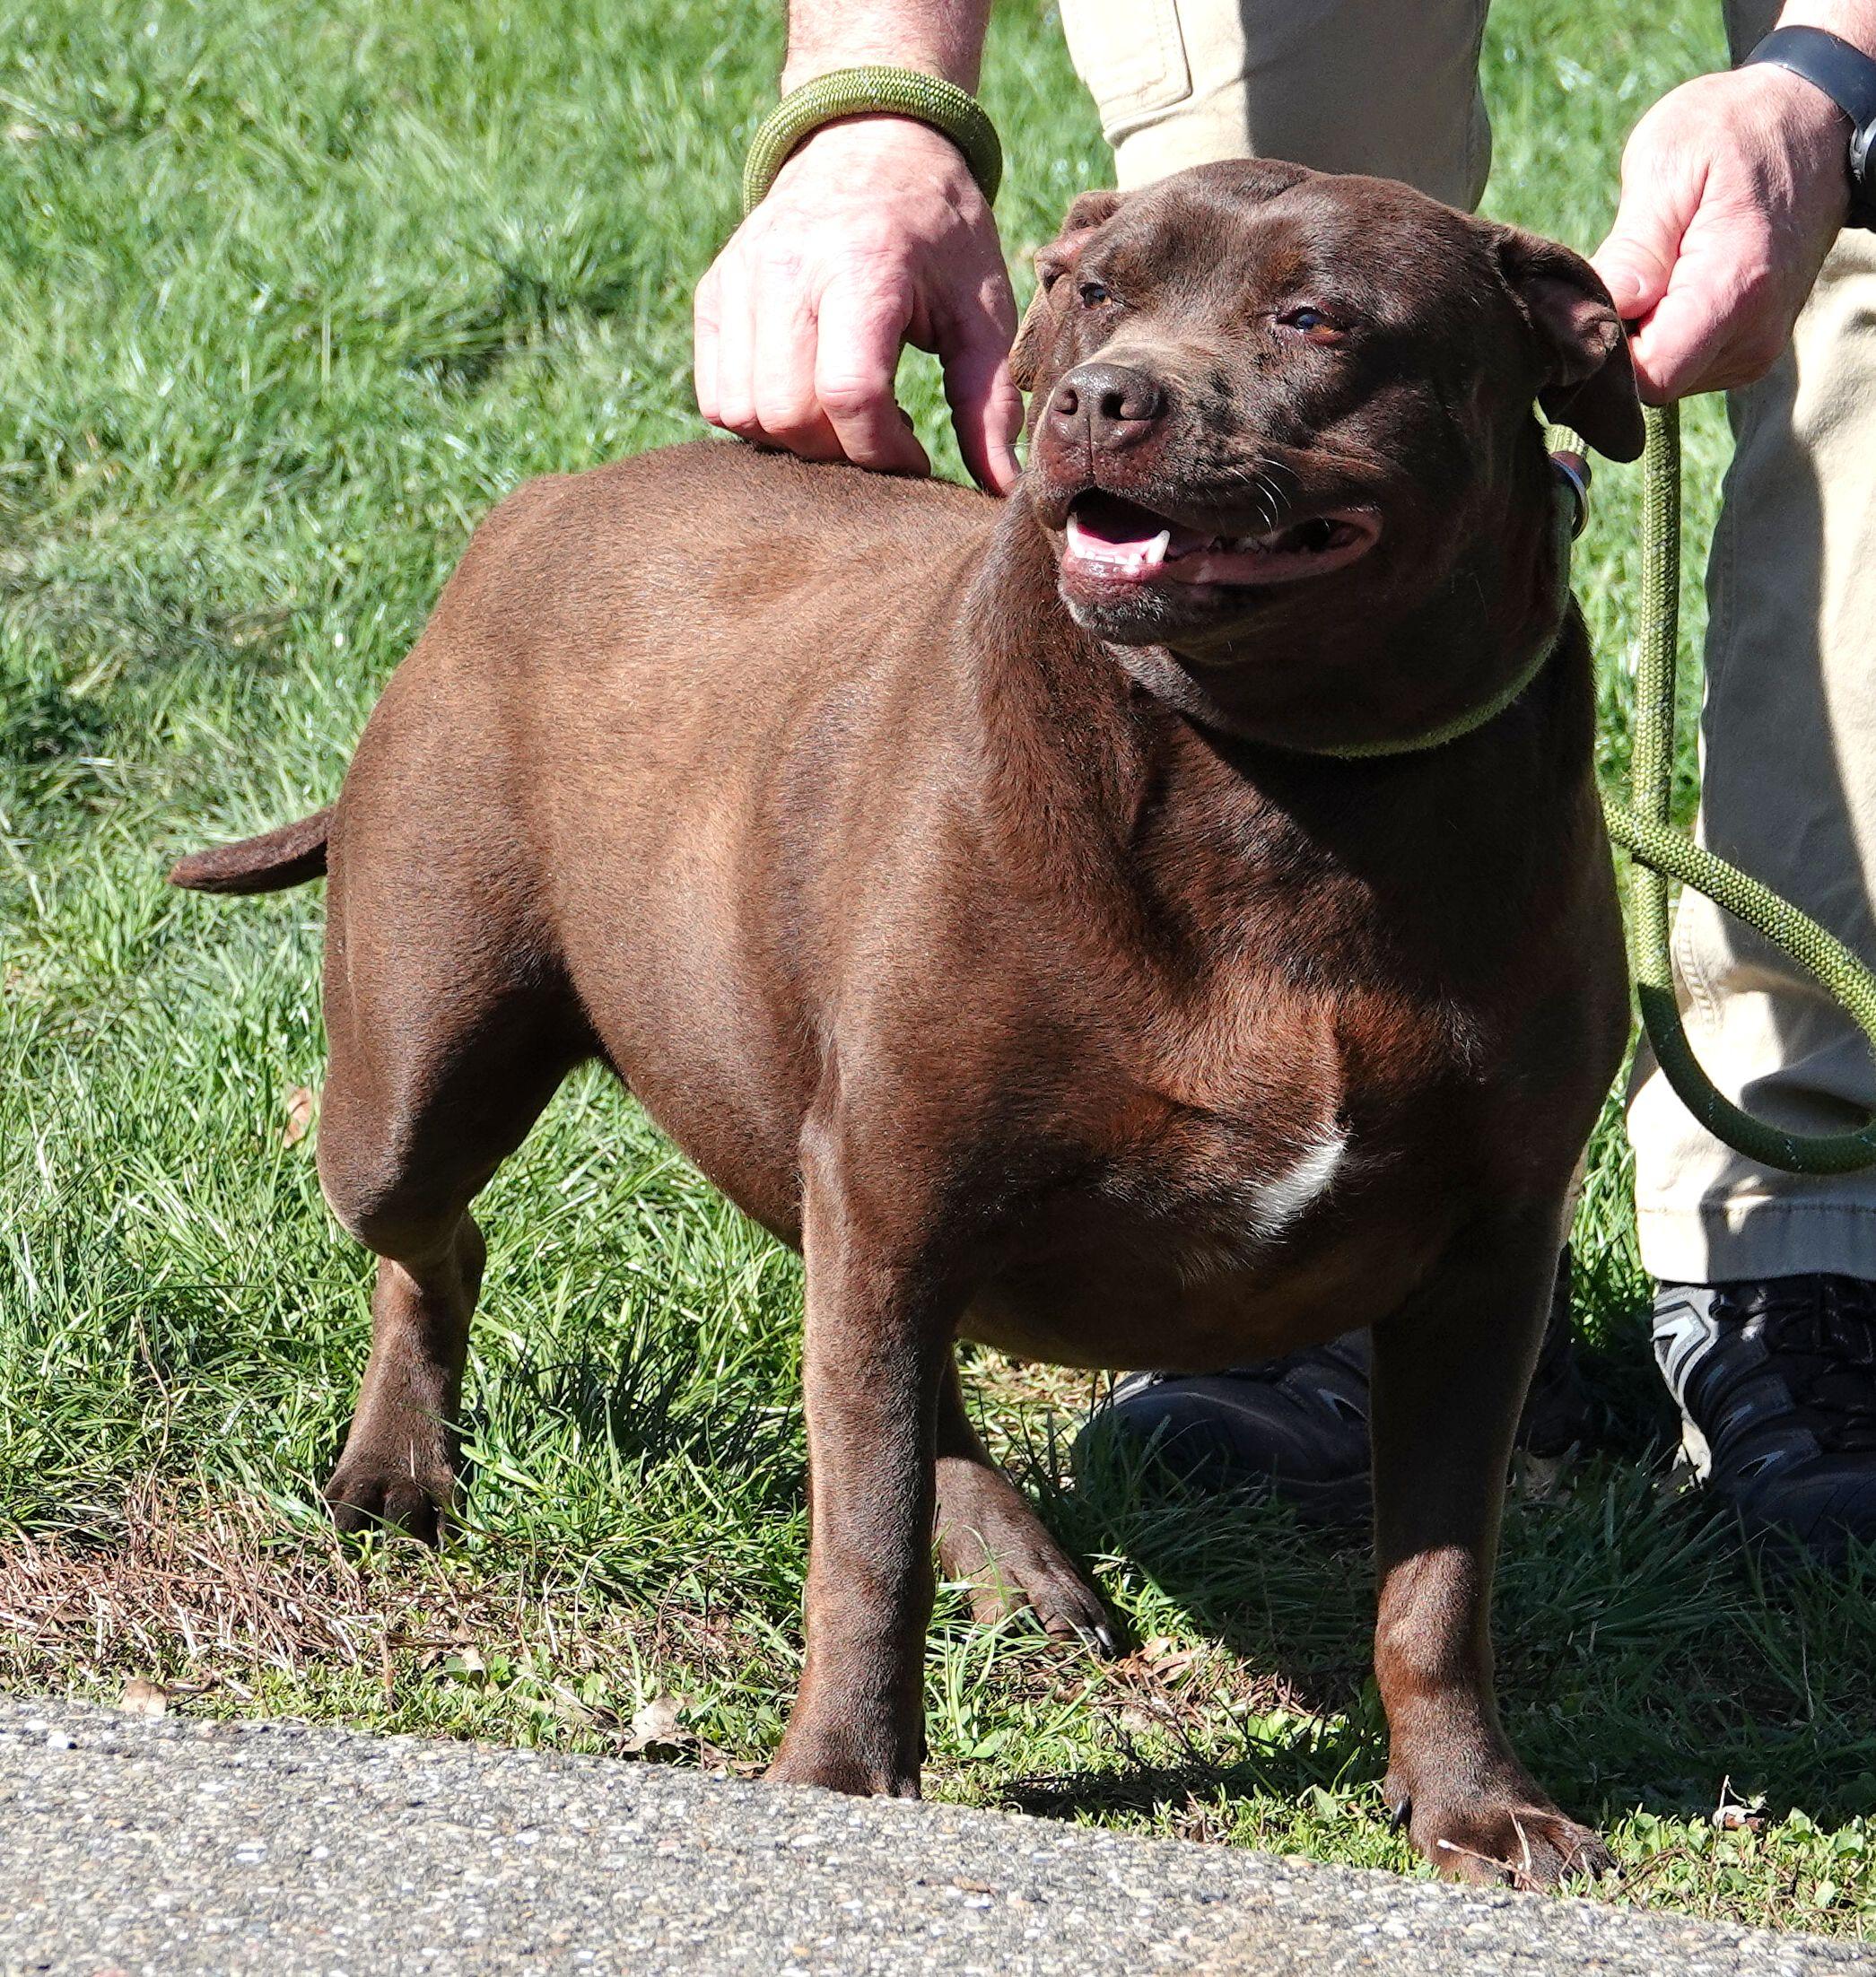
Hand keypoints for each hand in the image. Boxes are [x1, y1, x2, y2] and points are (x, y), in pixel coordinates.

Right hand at [694, 116, 1022, 491]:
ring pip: (743, 413)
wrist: (870, 144)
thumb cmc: (938, 233)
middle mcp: (786, 268)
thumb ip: (987, 400)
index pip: (850, 394)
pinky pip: (716, 397)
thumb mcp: (980, 307)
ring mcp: (739, 280)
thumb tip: (1001, 489)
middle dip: (839, 452)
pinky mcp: (714, 295)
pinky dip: (757, 420)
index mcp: (862, 265)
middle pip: (789, 414)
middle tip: (882, 437)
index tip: (916, 454)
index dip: (884, 451)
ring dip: (795, 442)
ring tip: (845, 417)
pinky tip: (806, 399)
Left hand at [1591, 64, 1851, 401]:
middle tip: (1613, 276)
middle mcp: (1753, 336)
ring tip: (1648, 271)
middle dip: (1617, 342)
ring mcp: (1755, 349)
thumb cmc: (1735, 131)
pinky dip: (1660, 335)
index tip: (1585, 306)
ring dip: (1639, 337)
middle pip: (1651, 383)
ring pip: (1664, 378)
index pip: (1650, 377)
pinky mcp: (1748, 351)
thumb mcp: (1669, 165)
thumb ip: (1633, 250)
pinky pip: (1683, 365)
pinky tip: (1664, 287)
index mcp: (1735, 290)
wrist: (1813, 122)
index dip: (1604, 351)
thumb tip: (1601, 314)